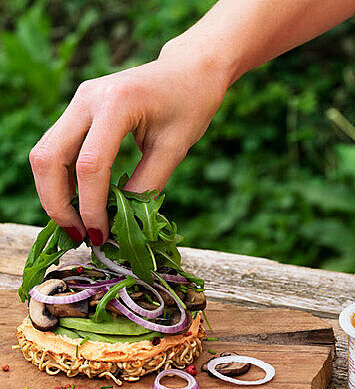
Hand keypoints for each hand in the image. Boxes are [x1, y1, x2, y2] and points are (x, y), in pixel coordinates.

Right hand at [29, 39, 228, 244]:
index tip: (101, 235)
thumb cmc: (191, 105)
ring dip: (56, 193)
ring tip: (80, 223)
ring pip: (46, 154)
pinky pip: (59, 148)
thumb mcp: (174, 149)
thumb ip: (146, 185)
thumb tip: (120, 222)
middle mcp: (87, 98)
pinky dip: (65, 179)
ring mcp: (80, 101)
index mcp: (116, 104)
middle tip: (79, 234)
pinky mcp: (80, 109)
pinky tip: (83, 201)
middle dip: (57, 203)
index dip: (91, 207)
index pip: (90, 166)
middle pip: (48, 158)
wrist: (190, 70)